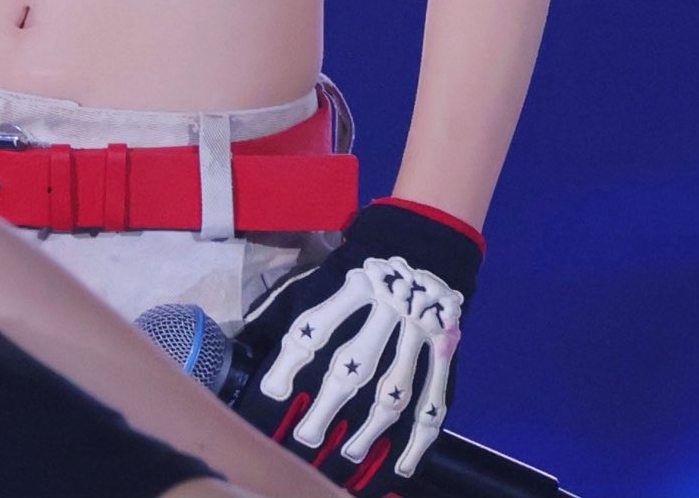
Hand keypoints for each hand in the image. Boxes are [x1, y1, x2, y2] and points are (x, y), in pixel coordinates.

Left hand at [230, 198, 483, 488]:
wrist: (428, 235)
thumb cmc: (366, 257)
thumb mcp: (328, 267)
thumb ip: (298, 300)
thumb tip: (254, 337)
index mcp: (353, 283)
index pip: (316, 327)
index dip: (291, 361)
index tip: (274, 392)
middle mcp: (387, 308)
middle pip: (355, 364)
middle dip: (328, 406)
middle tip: (306, 437)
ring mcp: (420, 331)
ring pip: (394, 389)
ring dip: (369, 429)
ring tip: (347, 454)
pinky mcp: (444, 349)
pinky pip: (435, 398)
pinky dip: (420, 436)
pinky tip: (401, 464)